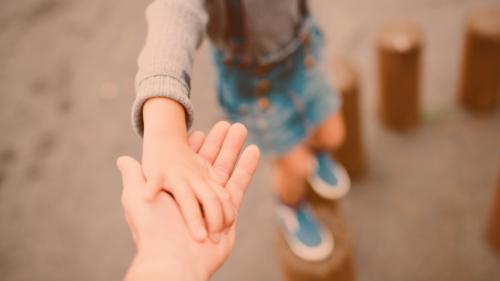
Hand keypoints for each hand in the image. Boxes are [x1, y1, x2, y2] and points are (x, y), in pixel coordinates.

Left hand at [119, 124, 259, 279]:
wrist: (173, 261)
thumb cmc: (153, 228)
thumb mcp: (135, 197)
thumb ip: (134, 176)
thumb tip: (123, 159)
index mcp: (174, 189)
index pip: (186, 162)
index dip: (194, 146)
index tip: (200, 131)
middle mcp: (193, 195)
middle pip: (209, 163)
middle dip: (219, 142)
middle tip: (229, 123)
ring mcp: (211, 204)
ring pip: (225, 170)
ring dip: (234, 149)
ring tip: (242, 128)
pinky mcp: (228, 213)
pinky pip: (238, 185)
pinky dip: (246, 167)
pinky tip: (254, 150)